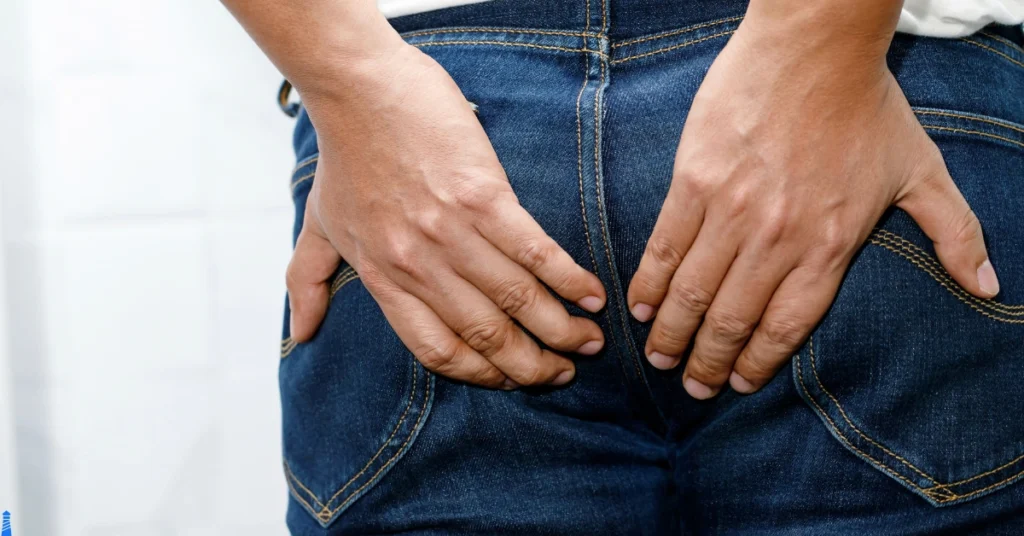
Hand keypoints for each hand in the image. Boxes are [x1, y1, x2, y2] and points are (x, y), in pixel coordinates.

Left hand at [286, 44, 606, 389]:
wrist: (360, 89)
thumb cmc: (344, 153)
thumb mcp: (318, 224)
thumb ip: (307, 282)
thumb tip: (298, 332)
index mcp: (385, 278)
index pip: (439, 350)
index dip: (483, 374)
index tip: (512, 379)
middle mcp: (419, 266)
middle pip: (488, 335)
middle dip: (534, 365)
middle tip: (563, 373)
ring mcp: (452, 232)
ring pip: (518, 301)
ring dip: (561, 329)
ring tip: (590, 341)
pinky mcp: (483, 196)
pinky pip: (534, 251)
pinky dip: (568, 279)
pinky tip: (592, 295)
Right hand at [627, 16, 999, 398]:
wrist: (815, 45)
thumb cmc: (867, 106)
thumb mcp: (922, 170)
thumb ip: (953, 233)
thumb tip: (987, 284)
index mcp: (829, 245)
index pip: (785, 326)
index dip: (755, 362)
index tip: (736, 384)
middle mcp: (777, 238)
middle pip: (731, 319)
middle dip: (706, 361)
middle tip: (689, 385)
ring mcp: (731, 211)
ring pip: (692, 291)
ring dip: (671, 333)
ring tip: (658, 358)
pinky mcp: (694, 181)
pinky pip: (666, 245)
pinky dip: (650, 282)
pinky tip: (640, 306)